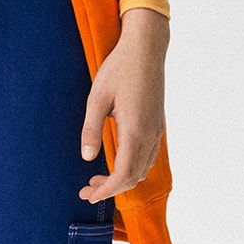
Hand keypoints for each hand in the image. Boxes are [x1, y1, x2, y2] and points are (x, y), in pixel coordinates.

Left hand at [78, 8, 168, 203]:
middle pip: (135, 177)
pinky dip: (132, 167)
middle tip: (87, 189)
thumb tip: (86, 158)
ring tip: (98, 178)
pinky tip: (116, 161)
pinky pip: (148, 156)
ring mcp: (157, 130)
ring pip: (143, 168)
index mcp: (135, 130)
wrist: (146, 48)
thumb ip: (91, 130)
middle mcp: (150, 134)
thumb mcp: (97, 98)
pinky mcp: (157, 124)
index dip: (106, 190)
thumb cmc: (119, 69)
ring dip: (122, 179)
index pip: (124, 174)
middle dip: (111, 189)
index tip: (88, 195)